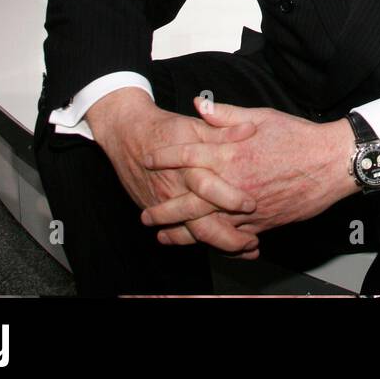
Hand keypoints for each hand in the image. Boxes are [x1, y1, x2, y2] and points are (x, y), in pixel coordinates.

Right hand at [85, 88, 262, 256]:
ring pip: (191, 235)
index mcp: (188, 168)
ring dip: (217, 245)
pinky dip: (198, 243)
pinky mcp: (156, 211)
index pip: (209, 188)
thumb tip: (250, 129)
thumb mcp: (196, 127)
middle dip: (228, 238)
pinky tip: (217, 248)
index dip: (231, 198)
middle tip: (252, 243)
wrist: (127, 135)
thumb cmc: (166, 129)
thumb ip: (224, 130)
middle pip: (201, 224)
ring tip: (242, 251)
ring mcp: (164, 206)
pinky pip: (177, 234)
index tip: (252, 205)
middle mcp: (175, 191)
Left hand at [139, 99, 358, 256]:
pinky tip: (202, 244)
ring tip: (164, 237)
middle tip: (146, 214)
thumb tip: (200, 105)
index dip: (165, 156)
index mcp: (233, 153)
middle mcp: (235, 182)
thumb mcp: (262, 117)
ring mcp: (247, 206)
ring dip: (182, 232)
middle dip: (164, 208)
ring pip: (207, 224)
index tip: (148, 158)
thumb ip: (227, 115)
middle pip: (189, 200)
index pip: (188, 154)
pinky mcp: (262, 222)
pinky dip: (214, 241)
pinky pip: (232, 236)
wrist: (332, 162)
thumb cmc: (299, 137)